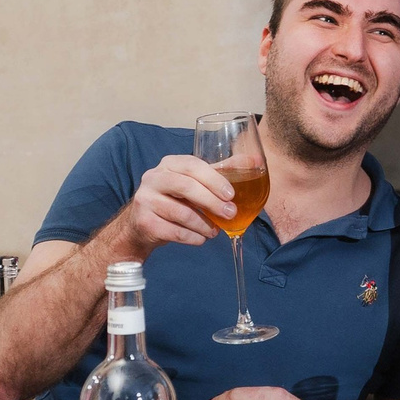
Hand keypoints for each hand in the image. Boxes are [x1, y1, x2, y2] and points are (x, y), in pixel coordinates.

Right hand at [121, 154, 235, 252]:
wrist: (142, 224)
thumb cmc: (176, 199)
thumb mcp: (196, 181)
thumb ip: (223, 170)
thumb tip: (257, 160)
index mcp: (169, 164)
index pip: (192, 165)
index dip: (214, 179)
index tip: (231, 194)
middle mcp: (153, 178)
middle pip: (186, 187)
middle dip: (212, 202)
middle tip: (230, 213)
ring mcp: (145, 200)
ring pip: (182, 213)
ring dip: (205, 225)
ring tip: (215, 231)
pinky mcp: (144, 222)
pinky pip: (175, 232)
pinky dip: (193, 237)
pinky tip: (201, 238)